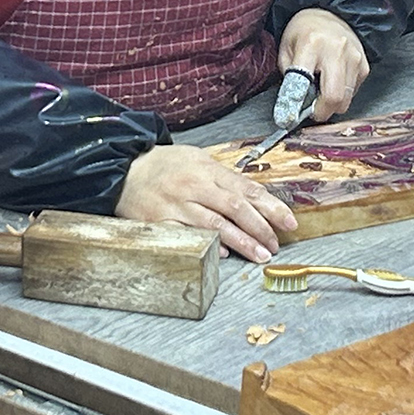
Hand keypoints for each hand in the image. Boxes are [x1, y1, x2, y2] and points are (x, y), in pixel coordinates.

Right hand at [118, 144, 297, 262]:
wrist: (123, 167)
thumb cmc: (164, 165)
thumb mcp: (197, 159)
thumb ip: (223, 178)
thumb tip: (254, 197)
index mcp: (207, 170)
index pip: (247, 189)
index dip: (271, 207)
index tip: (289, 222)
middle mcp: (194, 186)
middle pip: (235, 207)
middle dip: (260, 228)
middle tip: (275, 244)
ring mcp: (176, 204)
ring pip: (215, 224)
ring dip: (241, 241)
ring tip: (259, 254)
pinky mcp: (160, 221)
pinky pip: (187, 235)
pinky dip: (206, 244)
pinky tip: (223, 254)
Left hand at [279, 8, 367, 119]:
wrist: (329, 14)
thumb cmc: (304, 33)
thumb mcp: (286, 49)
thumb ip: (289, 77)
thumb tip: (294, 107)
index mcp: (311, 44)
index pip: (304, 84)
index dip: (298, 106)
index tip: (291, 117)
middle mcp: (337, 51)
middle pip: (334, 98)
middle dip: (321, 112)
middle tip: (312, 110)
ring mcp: (355, 58)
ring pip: (346, 100)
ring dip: (332, 103)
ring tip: (321, 89)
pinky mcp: (365, 66)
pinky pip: (353, 92)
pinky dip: (342, 93)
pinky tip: (334, 80)